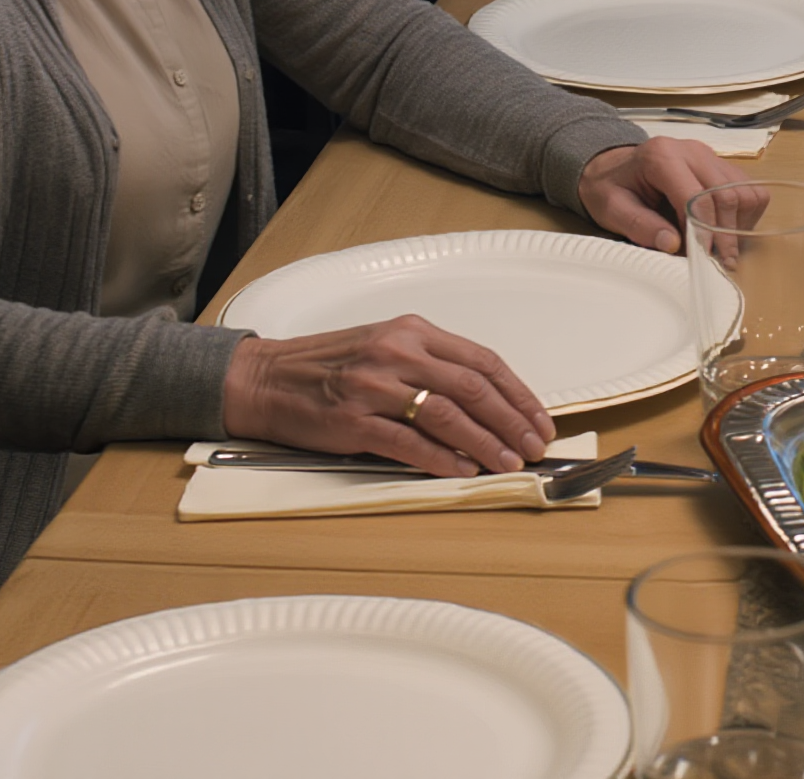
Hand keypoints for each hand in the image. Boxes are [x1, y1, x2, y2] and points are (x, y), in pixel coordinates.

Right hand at [221, 315, 556, 476]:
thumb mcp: (386, 346)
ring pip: (447, 414)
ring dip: (485, 442)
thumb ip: (432, 366)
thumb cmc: (329, 365)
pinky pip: (407, 441)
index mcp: (414, 332)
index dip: (517, 393)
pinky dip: (440, 458)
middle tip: (536, 446)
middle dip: (512, 420)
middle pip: (473, 387)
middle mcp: (399, 352)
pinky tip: (462, 471)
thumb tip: (485, 402)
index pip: (482, 361)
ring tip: (509, 463)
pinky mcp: (352, 420)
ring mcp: (375, 385)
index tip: (538, 418)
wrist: (265, 378)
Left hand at [579, 137, 765, 253]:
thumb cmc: (611, 188)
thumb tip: (672, 244)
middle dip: (726, 234)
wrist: (612, 167)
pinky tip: (722, 229)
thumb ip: (640, 225)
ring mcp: (710, 156)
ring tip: (720, 246)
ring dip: (738, 223)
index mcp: (662, 157)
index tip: (705, 258)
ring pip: (744, 191)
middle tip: (721, 263)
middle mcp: (692, 151)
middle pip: (726, 194)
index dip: (704, 231)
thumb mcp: (612, 209)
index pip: (697, 196)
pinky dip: (743, 213)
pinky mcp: (720, 165)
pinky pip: (747, 189)